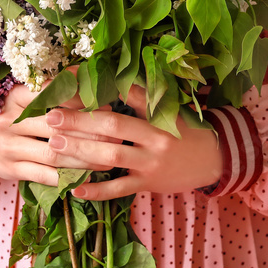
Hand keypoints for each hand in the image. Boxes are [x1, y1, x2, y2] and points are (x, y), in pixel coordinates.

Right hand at [0, 66, 121, 186]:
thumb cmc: (11, 114)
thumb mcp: (24, 96)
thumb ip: (52, 90)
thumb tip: (90, 80)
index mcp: (15, 95)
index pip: (54, 95)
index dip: (83, 100)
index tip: (106, 104)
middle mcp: (9, 120)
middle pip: (59, 127)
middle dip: (92, 132)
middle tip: (117, 135)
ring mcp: (9, 147)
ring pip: (56, 154)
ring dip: (86, 158)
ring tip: (110, 157)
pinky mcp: (12, 170)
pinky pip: (47, 175)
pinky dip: (70, 177)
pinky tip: (89, 175)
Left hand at [44, 84, 222, 199]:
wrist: (216, 160)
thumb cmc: (188, 130)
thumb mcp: (171, 109)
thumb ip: (145, 98)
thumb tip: (112, 79)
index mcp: (160, 113)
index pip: (127, 94)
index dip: (99, 86)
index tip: (72, 78)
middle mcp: (155, 136)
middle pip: (112, 126)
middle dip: (79, 120)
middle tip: (51, 116)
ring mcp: (151, 162)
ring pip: (111, 156)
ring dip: (80, 150)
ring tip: (55, 144)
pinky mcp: (148, 183)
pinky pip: (119, 188)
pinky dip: (97, 190)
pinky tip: (75, 188)